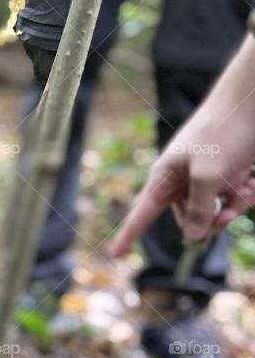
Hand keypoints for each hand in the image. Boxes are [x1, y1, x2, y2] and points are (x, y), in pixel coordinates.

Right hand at [112, 37, 254, 254]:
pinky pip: (229, 202)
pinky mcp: (225, 177)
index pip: (142, 213)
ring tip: (245, 193)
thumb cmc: (223, 131)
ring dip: (231, 209)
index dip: (129, 234)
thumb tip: (192, 237)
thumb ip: (199, 208)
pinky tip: (251, 185)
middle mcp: (182, 181)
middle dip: (208, 224)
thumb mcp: (209, 173)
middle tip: (227, 217)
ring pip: (212, 214)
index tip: (115, 254)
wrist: (249, 103)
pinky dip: (242, 198)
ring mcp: (205, 180)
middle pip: (186, 221)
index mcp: (166, 177)